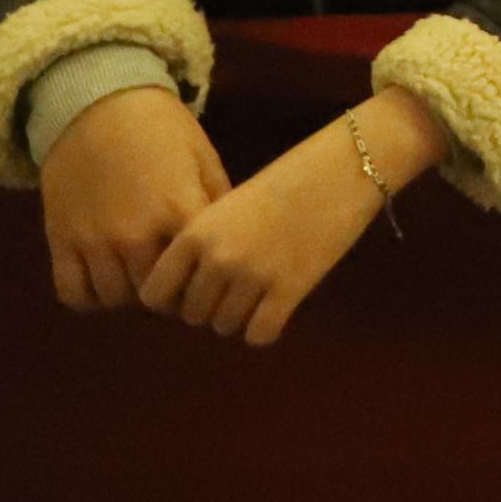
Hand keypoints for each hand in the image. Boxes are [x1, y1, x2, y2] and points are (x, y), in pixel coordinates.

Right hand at [37, 84, 226, 314]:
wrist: (98, 102)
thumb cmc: (160, 128)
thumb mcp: (202, 158)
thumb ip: (218, 203)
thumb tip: (234, 244)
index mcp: (179, 210)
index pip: (199, 275)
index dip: (204, 280)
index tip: (205, 275)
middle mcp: (136, 233)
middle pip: (156, 294)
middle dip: (168, 291)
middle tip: (171, 279)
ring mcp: (95, 240)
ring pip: (115, 298)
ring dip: (130, 293)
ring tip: (138, 274)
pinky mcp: (61, 240)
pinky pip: (74, 293)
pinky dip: (90, 296)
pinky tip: (104, 279)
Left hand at [137, 95, 437, 348]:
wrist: (346, 167)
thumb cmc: (289, 178)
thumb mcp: (231, 206)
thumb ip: (205, 243)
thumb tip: (192, 289)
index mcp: (196, 233)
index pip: (154, 295)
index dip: (172, 299)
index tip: (193, 289)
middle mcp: (217, 259)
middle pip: (193, 315)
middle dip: (211, 308)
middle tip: (237, 288)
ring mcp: (253, 276)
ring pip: (226, 327)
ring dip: (239, 317)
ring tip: (260, 294)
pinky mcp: (290, 290)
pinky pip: (260, 334)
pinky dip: (265, 328)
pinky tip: (278, 307)